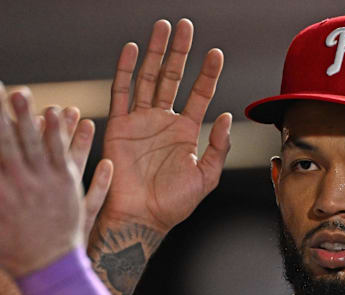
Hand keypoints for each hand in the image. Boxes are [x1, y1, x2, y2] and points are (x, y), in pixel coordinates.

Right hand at [0, 82, 89, 277]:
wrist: (50, 266)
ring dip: (26, 114)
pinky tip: (53, 112)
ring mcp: (44, 182)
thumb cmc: (5, 252)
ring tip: (19, 92)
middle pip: (6, 138)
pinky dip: (57, 131)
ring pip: (34, 141)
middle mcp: (18, 183)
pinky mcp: (67, 183)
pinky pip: (61, 152)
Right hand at [99, 19, 231, 233]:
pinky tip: (132, 49)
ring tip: (162, 28)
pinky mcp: (119, 126)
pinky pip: (122, 93)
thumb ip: (218, 146)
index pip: (199, 93)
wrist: (141, 218)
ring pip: (148, 78)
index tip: (216, 53)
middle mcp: (163, 121)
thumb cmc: (174, 203)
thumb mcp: (206, 176)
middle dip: (179, 52)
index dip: (208, 73)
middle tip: (185, 26)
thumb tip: (225, 116)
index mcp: (186, 131)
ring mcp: (141, 121)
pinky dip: (125, 70)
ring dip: (154, 53)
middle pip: (172, 77)